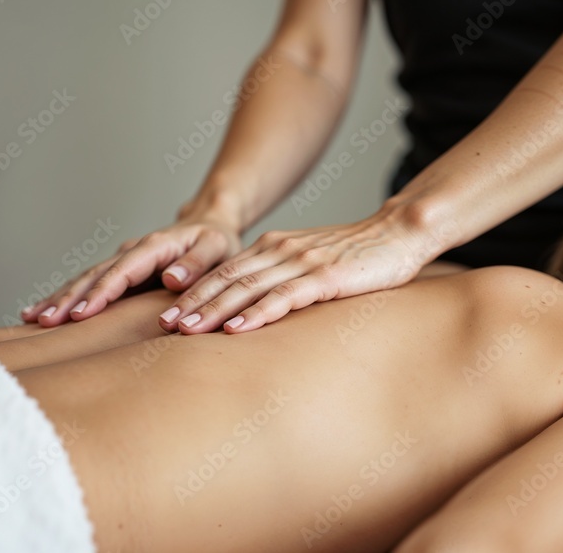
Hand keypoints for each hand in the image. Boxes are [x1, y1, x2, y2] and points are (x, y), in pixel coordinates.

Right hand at [22, 217, 241, 325]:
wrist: (210, 226)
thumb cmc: (217, 242)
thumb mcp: (216, 248)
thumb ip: (197, 263)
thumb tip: (170, 278)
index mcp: (154, 247)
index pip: (123, 272)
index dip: (101, 293)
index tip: (81, 313)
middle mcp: (132, 252)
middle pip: (94, 276)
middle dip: (68, 298)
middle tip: (45, 321)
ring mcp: (122, 262)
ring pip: (84, 280)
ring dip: (59, 298)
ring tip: (31, 317)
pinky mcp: (119, 273)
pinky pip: (87, 285)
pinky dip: (65, 297)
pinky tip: (40, 312)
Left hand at [159, 204, 452, 333]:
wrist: (400, 232)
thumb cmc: (359, 254)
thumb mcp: (312, 262)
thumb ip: (284, 277)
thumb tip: (257, 306)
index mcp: (275, 247)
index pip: (225, 272)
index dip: (194, 293)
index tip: (167, 315)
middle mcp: (281, 251)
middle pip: (227, 279)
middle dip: (193, 302)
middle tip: (162, 325)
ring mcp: (302, 263)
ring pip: (248, 288)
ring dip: (215, 310)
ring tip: (187, 331)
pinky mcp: (326, 277)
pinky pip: (285, 297)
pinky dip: (258, 313)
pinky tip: (237, 329)